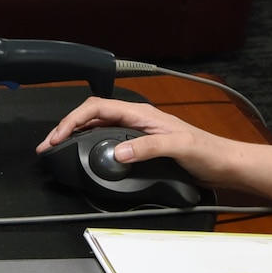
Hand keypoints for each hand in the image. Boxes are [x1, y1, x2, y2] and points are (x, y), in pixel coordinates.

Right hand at [37, 96, 238, 183]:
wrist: (224, 163)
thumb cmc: (207, 151)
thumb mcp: (178, 147)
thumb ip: (148, 148)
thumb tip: (117, 152)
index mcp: (142, 113)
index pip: (97, 108)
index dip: (72, 121)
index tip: (57, 137)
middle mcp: (137, 118)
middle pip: (92, 115)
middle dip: (66, 127)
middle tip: (47, 145)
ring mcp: (137, 131)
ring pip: (97, 126)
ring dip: (75, 135)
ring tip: (57, 148)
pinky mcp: (140, 145)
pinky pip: (107, 139)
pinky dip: (89, 144)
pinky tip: (83, 154)